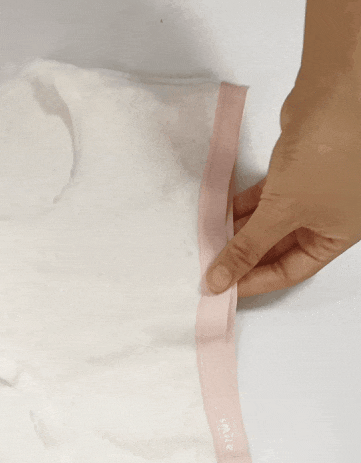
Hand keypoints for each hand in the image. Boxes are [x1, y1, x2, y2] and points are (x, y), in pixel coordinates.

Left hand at [205, 79, 360, 297]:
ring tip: (204, 243)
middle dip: (242, 256)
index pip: (291, 271)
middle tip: (206, 266)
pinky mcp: (293, 170)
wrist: (334, 95)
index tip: (220, 289)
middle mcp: (325, 217)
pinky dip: (241, 207)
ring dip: (237, 231)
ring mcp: (309, 192)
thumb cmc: (324, 159)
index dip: (254, 282)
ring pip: (267, 222)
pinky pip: (263, 198)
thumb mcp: (284, 211)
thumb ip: (248, 247)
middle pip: (276, 248)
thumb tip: (219, 282)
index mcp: (337, 235)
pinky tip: (216, 214)